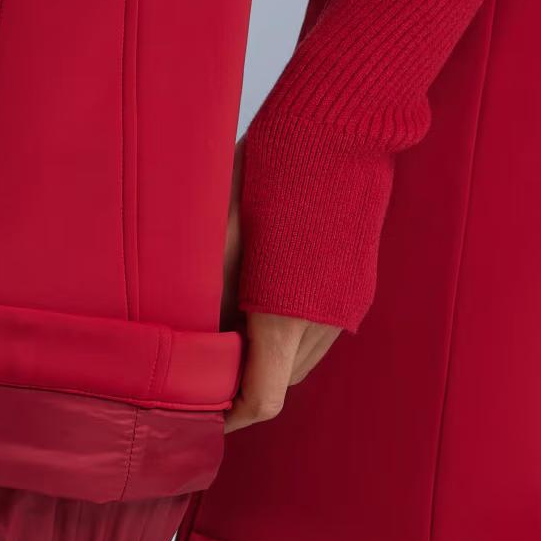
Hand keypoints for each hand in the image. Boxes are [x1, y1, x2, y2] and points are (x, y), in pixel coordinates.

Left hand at [221, 142, 340, 430]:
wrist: (341, 126)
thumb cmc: (270, 172)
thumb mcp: (215, 235)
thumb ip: (204, 296)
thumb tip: (182, 337)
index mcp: (286, 317)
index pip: (262, 400)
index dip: (228, 414)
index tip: (198, 409)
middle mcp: (325, 322)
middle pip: (279, 384)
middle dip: (240, 381)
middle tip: (199, 358)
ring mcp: (348, 306)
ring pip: (299, 360)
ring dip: (265, 356)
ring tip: (227, 323)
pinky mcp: (358, 287)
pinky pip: (318, 330)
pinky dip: (287, 332)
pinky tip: (261, 295)